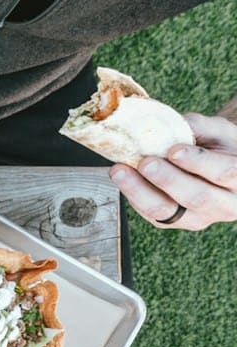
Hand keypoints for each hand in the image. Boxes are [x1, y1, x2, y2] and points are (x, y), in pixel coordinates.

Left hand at [110, 114, 236, 230]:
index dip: (199, 162)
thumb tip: (171, 123)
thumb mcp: (220, 131)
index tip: (175, 150)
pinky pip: (152, 214)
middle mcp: (225, 204)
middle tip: (145, 162)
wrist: (219, 166)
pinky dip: (134, 196)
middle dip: (168, 179)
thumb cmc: (221, 146)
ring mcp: (199, 218)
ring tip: (120, 171)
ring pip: (168, 211)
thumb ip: (200, 127)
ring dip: (140, 191)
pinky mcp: (175, 222)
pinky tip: (122, 178)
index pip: (224, 172)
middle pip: (196, 196)